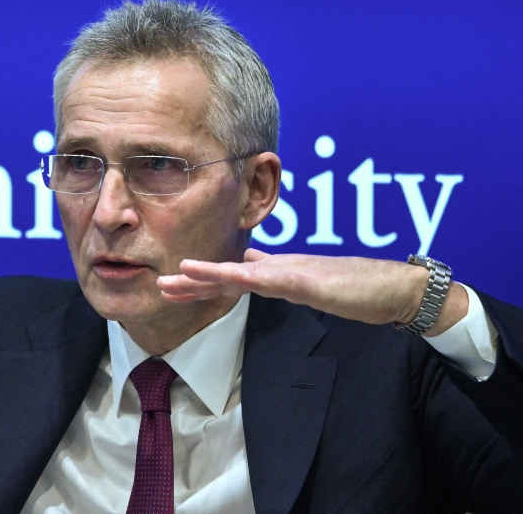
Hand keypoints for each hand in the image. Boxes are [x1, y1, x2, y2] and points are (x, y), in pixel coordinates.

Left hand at [156, 248, 466, 334]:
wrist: (396, 288)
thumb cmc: (357, 287)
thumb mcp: (311, 286)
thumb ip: (284, 279)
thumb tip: (258, 273)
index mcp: (279, 272)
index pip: (233, 275)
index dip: (203, 278)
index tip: (174, 282)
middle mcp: (280, 267)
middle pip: (229, 273)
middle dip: (194, 280)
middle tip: (161, 284)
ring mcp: (294, 272)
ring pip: (244, 272)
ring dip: (212, 273)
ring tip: (182, 273)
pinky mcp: (312, 281)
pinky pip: (277, 279)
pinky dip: (253, 277)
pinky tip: (234, 277)